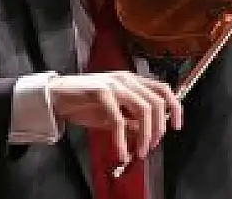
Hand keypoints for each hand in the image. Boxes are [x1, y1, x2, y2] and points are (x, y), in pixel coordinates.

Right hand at [48, 71, 181, 164]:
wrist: (54, 96)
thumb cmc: (83, 103)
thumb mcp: (112, 114)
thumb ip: (131, 120)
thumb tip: (146, 133)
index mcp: (133, 81)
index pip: (163, 89)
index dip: (175, 106)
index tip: (176, 126)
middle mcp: (127, 79)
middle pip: (157, 102)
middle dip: (158, 127)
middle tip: (152, 145)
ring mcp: (114, 84)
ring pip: (143, 109)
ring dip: (145, 134)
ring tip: (140, 151)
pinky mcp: (100, 92)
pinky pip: (118, 120)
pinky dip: (123, 140)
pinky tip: (122, 152)